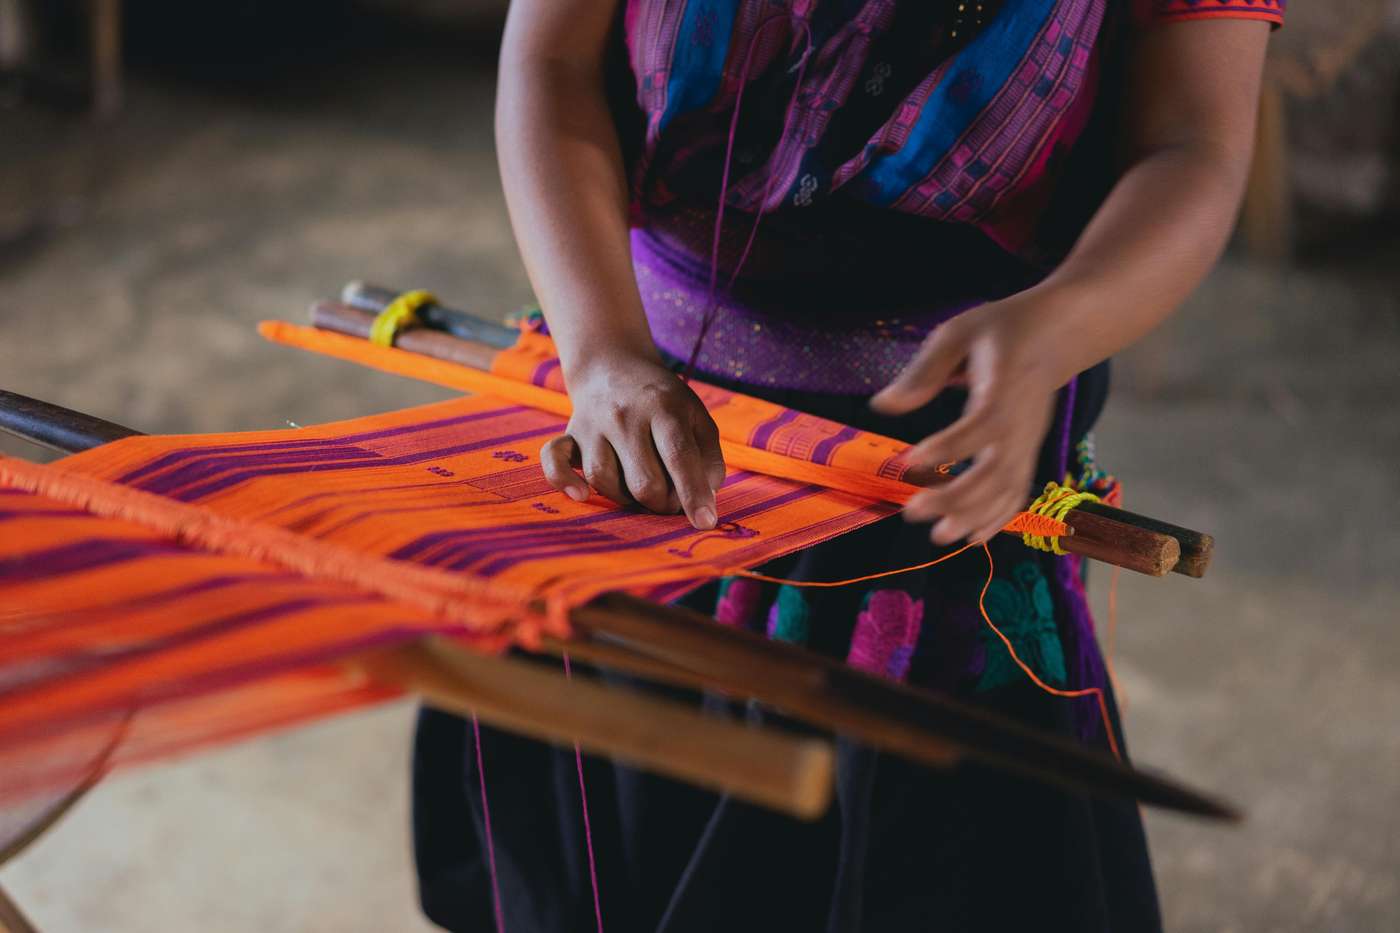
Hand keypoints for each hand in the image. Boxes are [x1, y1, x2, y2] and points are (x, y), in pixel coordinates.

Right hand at [540, 352, 726, 529]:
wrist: (612, 366)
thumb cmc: (663, 402)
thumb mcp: (696, 418)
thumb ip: (708, 459)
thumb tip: (703, 500)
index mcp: (664, 407)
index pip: (679, 456)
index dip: (693, 493)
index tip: (704, 522)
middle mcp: (625, 415)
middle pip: (643, 481)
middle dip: (663, 503)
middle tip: (671, 497)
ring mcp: (593, 425)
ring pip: (605, 480)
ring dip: (627, 498)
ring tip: (642, 489)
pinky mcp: (569, 435)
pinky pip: (554, 460)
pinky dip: (564, 481)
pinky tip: (581, 494)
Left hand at [870, 293, 1065, 545]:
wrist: (1058, 334)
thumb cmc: (1003, 330)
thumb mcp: (959, 333)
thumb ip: (924, 371)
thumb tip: (882, 405)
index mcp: (1005, 387)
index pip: (983, 424)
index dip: (950, 447)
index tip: (911, 461)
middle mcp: (1022, 422)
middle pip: (998, 469)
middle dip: (958, 496)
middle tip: (914, 511)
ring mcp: (1029, 441)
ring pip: (1009, 488)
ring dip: (975, 516)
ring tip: (939, 536)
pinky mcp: (1029, 453)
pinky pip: (1018, 492)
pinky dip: (998, 518)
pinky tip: (971, 537)